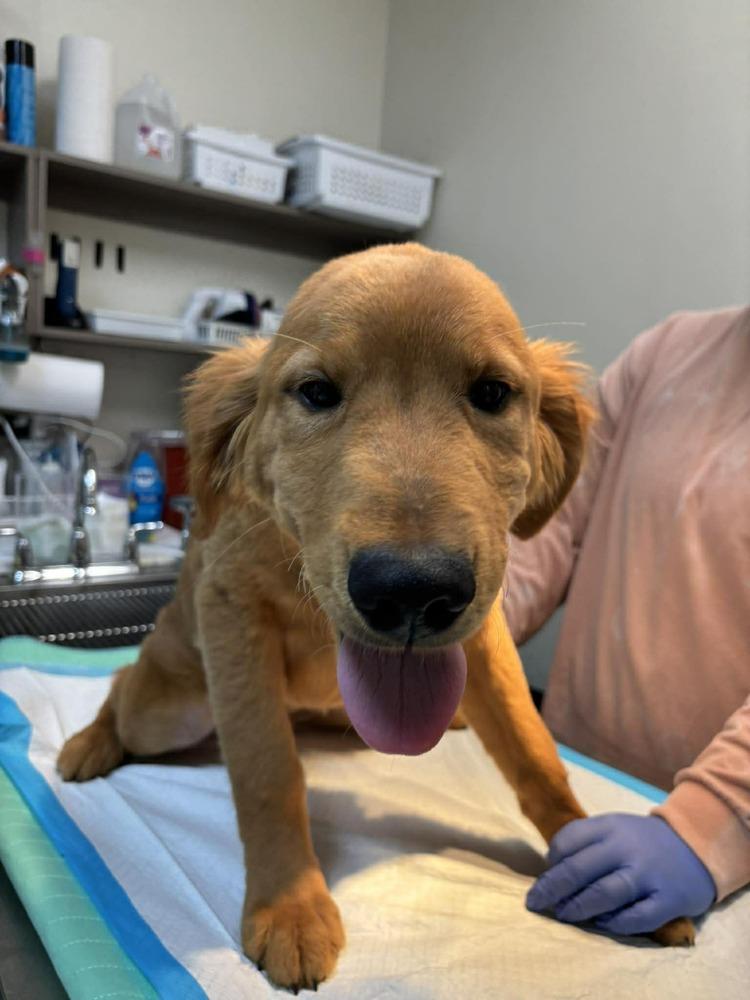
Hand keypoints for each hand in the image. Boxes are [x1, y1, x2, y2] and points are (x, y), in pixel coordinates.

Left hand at [526, 814, 715, 935]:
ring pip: (604, 893)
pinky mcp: (668, 900)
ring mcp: (648, 875)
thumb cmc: (642, 842)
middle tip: (536, 902)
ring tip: (563, 914)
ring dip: (578, 907)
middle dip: (552, 888)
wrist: (695, 846)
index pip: (569, 840)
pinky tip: (601, 924)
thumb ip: (585, 841)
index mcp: (610, 826)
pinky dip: (615, 923)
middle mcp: (627, 848)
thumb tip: (551, 868)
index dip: (552, 860)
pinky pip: (636, 917)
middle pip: (580, 869)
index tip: (546, 875)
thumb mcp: (614, 827)